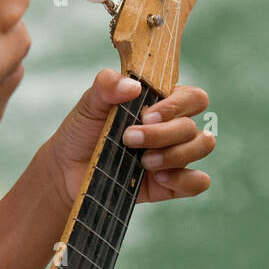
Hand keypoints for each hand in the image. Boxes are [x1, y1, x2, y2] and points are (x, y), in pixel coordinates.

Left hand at [40, 68, 213, 206]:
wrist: (66, 170)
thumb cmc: (82, 132)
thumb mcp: (89, 105)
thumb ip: (106, 86)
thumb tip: (132, 85)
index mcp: (160, 104)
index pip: (192, 98)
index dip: (176, 106)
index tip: (147, 115)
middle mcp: (172, 128)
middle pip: (192, 126)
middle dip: (162, 134)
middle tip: (129, 138)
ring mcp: (173, 156)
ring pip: (202, 147)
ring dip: (175, 154)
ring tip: (143, 161)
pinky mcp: (170, 184)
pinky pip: (198, 182)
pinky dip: (184, 179)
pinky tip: (157, 178)